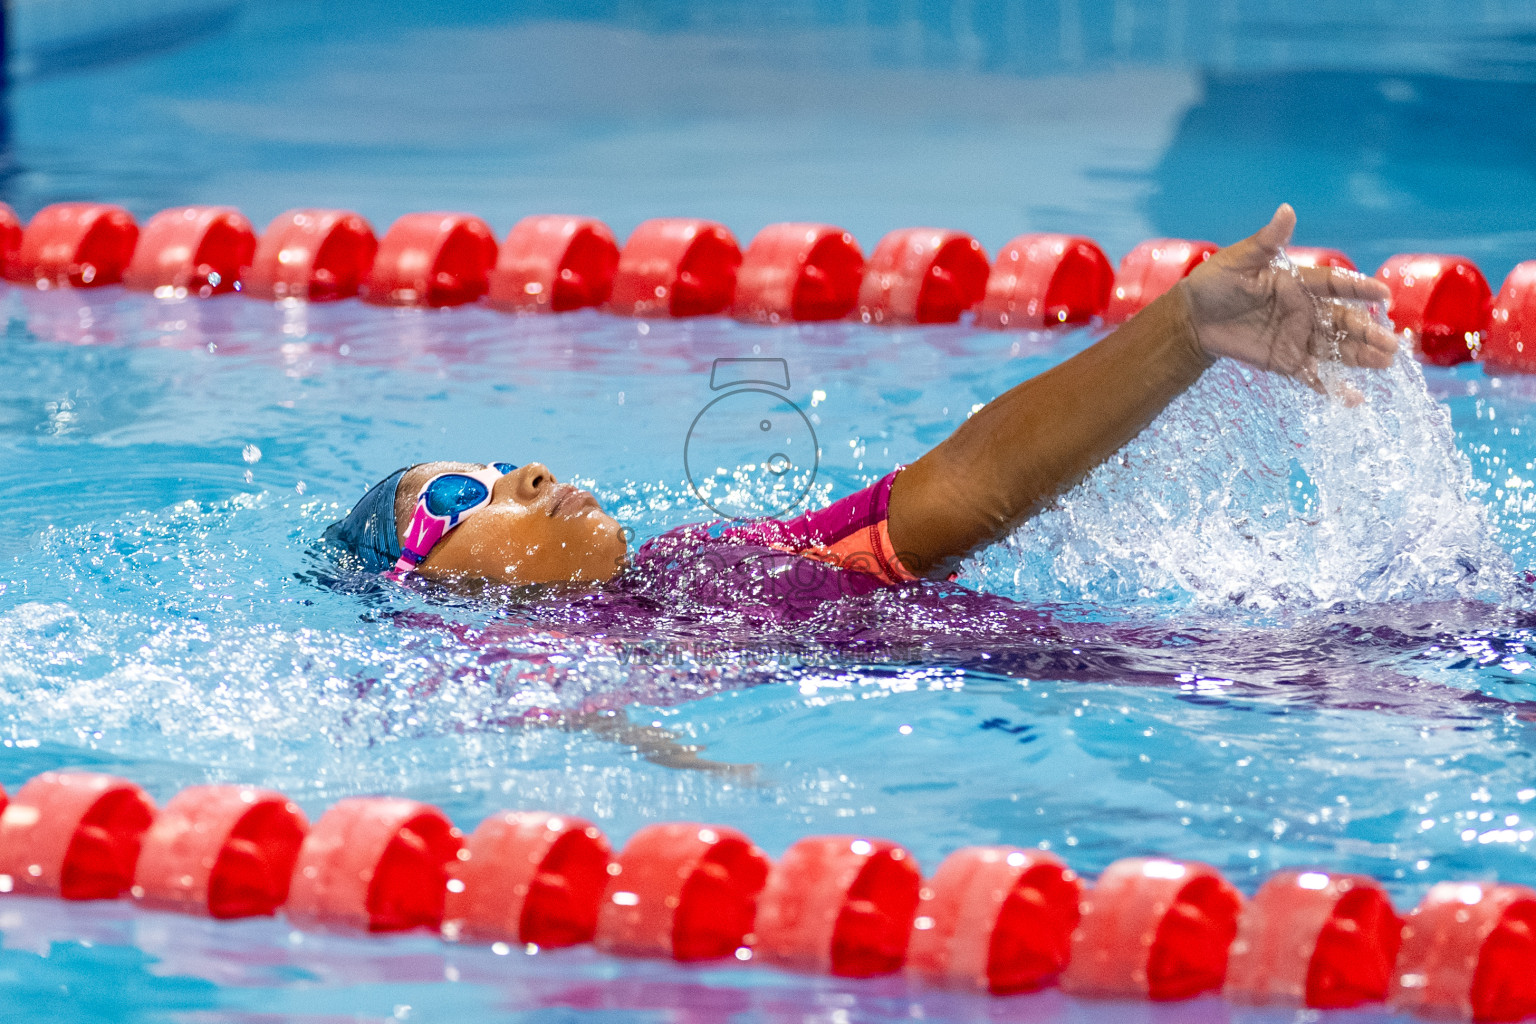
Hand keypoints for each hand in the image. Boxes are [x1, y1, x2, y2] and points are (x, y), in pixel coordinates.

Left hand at [1183, 204, 1397, 394]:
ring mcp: (1297, 337)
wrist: (1191, 318)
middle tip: (1392, 344)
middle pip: (1343, 321)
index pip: (1335, 285)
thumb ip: (1268, 241)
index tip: (1383, 295)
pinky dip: (1332, 386)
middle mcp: (1305, 310)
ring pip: (1335, 348)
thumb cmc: (1216, 282)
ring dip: (1360, 356)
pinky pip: (1312, 374)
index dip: (1359, 289)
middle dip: (1368, 332)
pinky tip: (1354, 398)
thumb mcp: (1240, 259)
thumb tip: (1287, 210)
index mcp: (1299, 282)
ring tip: (1385, 364)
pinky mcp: (1285, 360)